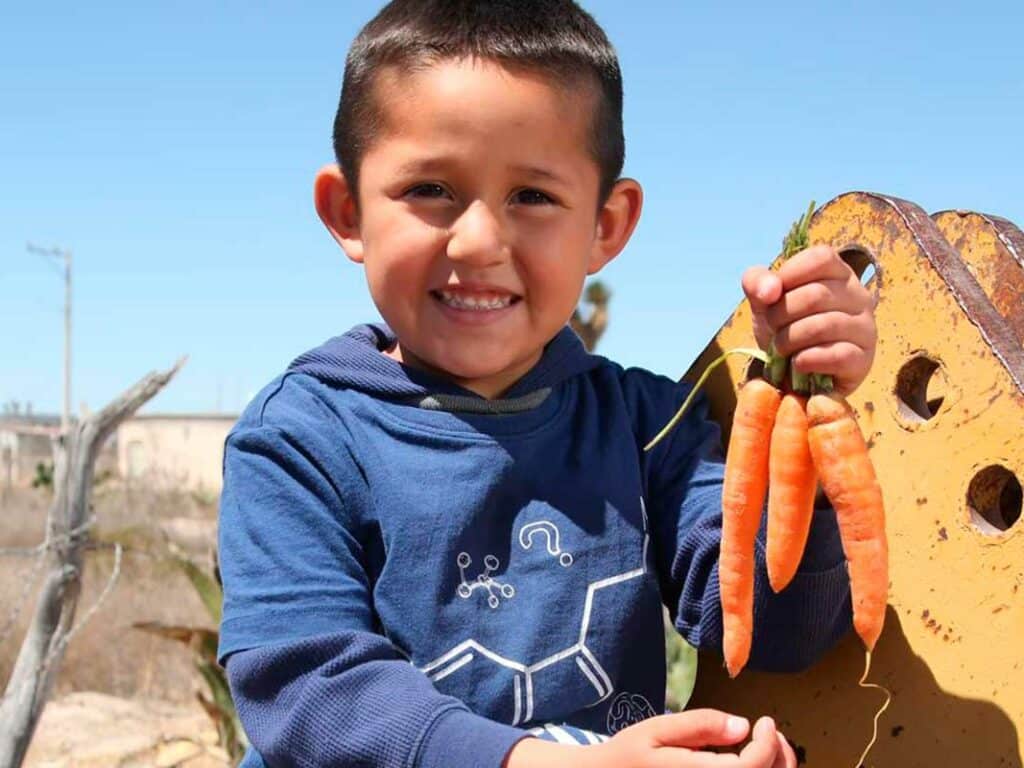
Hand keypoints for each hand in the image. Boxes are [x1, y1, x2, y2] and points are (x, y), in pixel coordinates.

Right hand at [503, 709, 796, 767]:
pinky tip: (748, 763)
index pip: (754, 767)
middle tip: (770, 731)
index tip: (764, 719)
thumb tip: (743, 726)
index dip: (769, 742)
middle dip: (780, 757)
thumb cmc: (627, 757)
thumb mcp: (657, 731)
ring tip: (765, 746)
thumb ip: (700, 726)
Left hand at [742, 244, 875, 395]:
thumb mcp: (764, 299)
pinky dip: (807, 360)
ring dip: (789, 340)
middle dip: (780, 315)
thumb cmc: (784, 326)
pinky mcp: (863, 359)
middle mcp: (858, 296)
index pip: (820, 258)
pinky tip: (797, 364)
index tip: (773, 296)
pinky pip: (837, 356)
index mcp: (838, 273)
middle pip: (816, 295)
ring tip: (781, 348)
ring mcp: (865, 328)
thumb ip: (757, 282)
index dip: (788, 275)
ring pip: (823, 326)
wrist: (792, 371)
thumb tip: (769, 290)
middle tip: (773, 328)